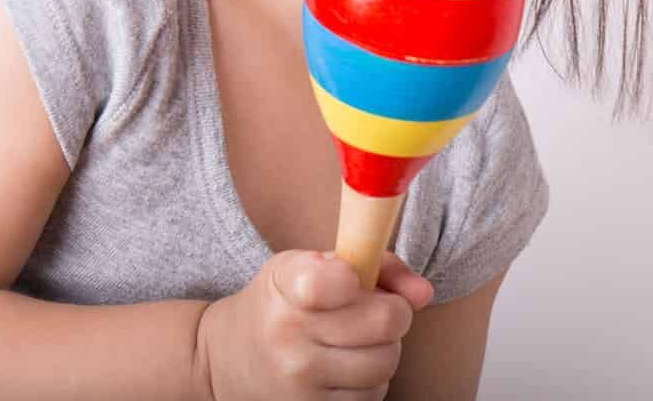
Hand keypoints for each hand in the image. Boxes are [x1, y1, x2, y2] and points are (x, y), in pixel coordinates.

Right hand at [196, 248, 433, 399]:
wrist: (228, 359)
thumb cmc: (282, 302)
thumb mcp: (309, 265)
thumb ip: (374, 264)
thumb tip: (424, 293)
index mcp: (285, 285)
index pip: (337, 281)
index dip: (359, 279)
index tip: (353, 280)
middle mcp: (288, 336)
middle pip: (386, 322)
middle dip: (392, 313)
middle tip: (375, 310)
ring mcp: (300, 380)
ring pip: (385, 363)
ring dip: (383, 350)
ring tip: (357, 341)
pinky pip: (372, 397)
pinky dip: (369, 381)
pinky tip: (346, 368)